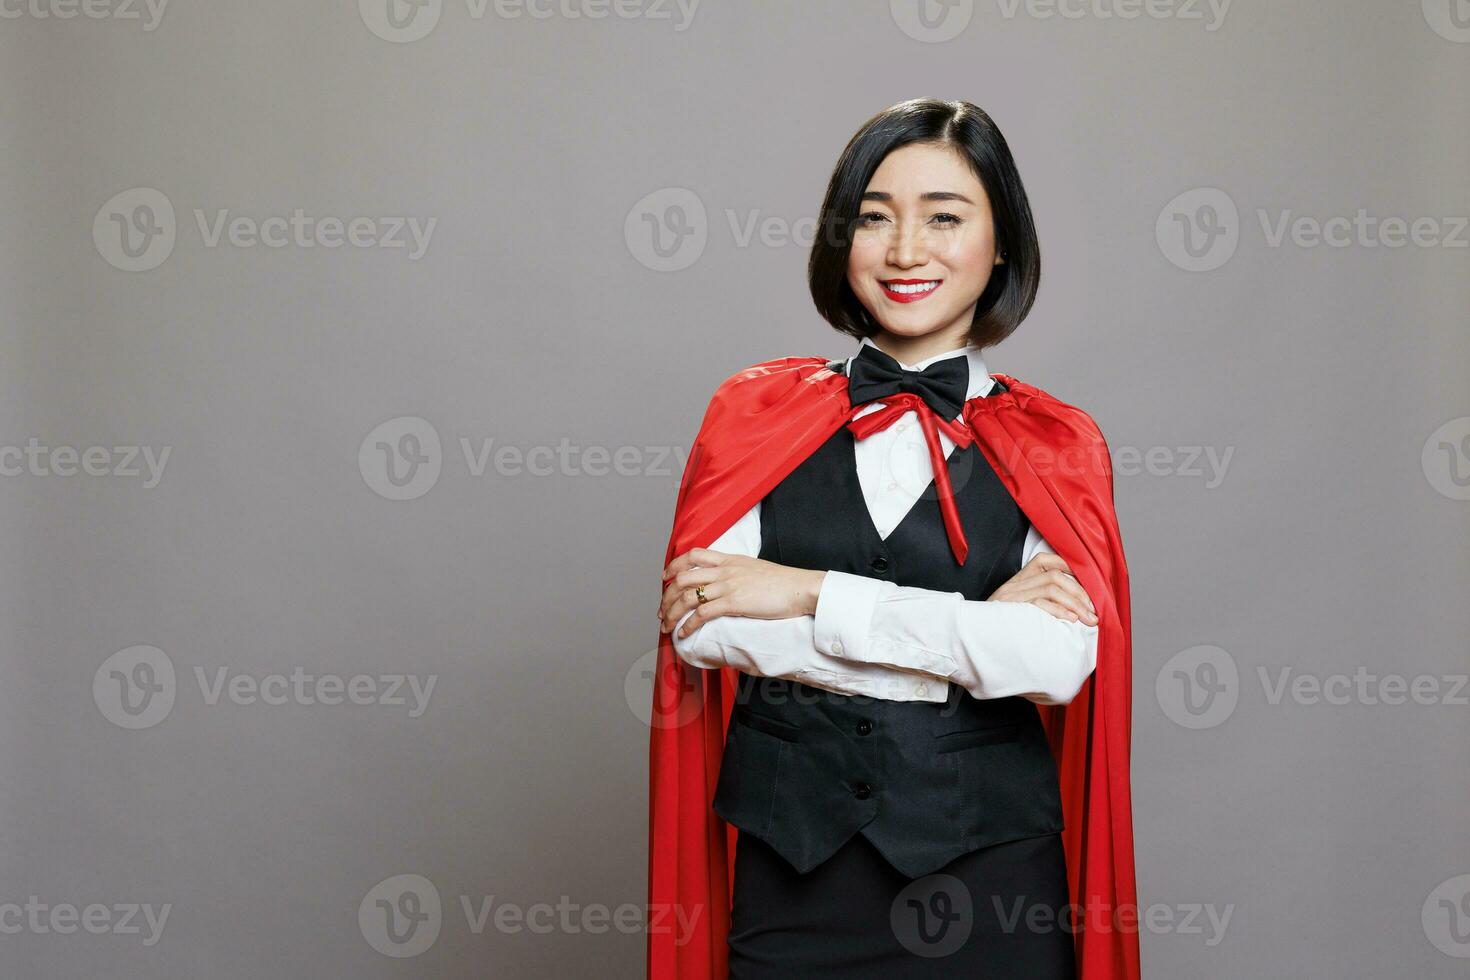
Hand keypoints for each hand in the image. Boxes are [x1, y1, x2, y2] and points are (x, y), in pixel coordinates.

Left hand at [658, 549, 825, 637]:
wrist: (801, 588)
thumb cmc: (783, 583)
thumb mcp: (755, 569)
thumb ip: (737, 572)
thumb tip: (728, 583)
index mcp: (729, 559)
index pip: (693, 555)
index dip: (674, 565)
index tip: (665, 577)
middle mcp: (725, 570)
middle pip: (683, 578)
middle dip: (666, 596)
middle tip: (662, 611)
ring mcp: (728, 586)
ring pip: (687, 596)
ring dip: (671, 613)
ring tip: (666, 626)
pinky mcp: (734, 603)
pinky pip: (702, 614)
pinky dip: (688, 625)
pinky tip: (683, 633)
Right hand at [989, 552, 1097, 624]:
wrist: (975, 637)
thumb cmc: (1004, 626)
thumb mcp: (1023, 608)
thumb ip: (1044, 601)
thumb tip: (1077, 607)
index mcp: (1020, 579)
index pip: (1047, 561)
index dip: (1071, 568)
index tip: (1091, 585)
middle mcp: (1016, 583)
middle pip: (1055, 576)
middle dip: (1080, 593)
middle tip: (1094, 612)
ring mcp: (1012, 595)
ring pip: (1051, 586)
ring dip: (1075, 603)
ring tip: (1087, 619)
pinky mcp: (1011, 609)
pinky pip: (1039, 603)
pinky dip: (1058, 610)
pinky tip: (1070, 620)